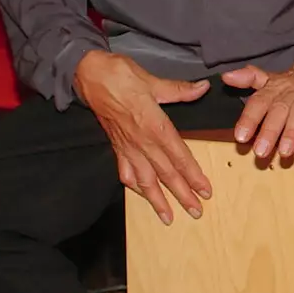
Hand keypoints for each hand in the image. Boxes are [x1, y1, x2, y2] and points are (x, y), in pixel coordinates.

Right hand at [73, 50, 212, 224]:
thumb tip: (202, 88)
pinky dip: (133, 186)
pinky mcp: (115, 147)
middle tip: (196, 211)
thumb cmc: (120, 75)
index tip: (205, 190)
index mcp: (155, 126)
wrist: (88, 75)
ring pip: (145, 180)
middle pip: (166, 174)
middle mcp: (142, 142)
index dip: (193, 175)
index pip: (179, 156)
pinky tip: (142, 194)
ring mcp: (127, 147)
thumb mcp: (153, 81)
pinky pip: (125, 172)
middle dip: (182, 194)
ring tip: (168, 217)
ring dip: (158, 200)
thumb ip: (179, 90)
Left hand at [223, 57, 293, 159]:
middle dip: (269, 131)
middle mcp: (291, 91)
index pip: (259, 102)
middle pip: (278, 110)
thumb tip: (226, 77)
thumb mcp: (271, 78)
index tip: (240, 137)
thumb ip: (249, 79)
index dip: (249, 119)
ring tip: (284, 152)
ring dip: (292, 133)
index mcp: (274, 88)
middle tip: (260, 152)